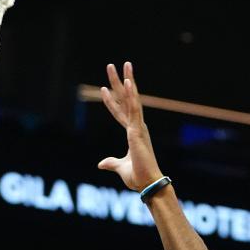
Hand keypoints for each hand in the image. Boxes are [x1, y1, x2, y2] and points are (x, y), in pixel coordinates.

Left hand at [97, 61, 162, 191]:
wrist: (148, 184)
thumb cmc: (139, 177)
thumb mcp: (120, 168)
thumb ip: (111, 163)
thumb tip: (100, 163)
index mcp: (133, 134)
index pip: (120, 113)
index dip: (111, 101)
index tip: (102, 89)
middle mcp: (137, 127)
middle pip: (125, 100)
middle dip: (118, 83)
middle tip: (111, 66)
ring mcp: (138, 127)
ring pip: (131, 99)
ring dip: (127, 81)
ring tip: (123, 65)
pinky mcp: (138, 131)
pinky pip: (135, 110)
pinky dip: (132, 95)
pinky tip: (128, 82)